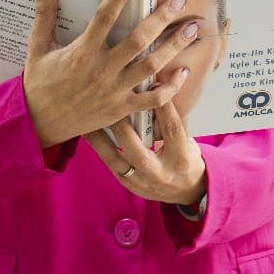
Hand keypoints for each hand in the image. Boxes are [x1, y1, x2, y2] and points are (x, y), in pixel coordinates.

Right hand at [23, 0, 200, 148]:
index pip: (104, 16)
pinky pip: (152, 100)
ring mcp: (113, 91)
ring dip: (174, 47)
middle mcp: (100, 70)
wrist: (39, 124)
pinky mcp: (120, 110)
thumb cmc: (40, 83)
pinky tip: (183, 71)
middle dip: (162, 17)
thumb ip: (44, 13)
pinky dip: (170, 88)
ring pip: (151, 66)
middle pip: (138, 40)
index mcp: (81, 51)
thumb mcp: (38, 47)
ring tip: (193, 28)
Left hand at [85, 89, 206, 205]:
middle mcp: (162, 174)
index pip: (172, 130)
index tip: (154, 83)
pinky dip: (98, 146)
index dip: (163, 107)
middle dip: (123, 126)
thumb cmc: (185, 157)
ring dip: (100, 139)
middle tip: (110, 102)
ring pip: (117, 161)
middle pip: (139, 151)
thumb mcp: (187, 140)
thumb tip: (156, 90)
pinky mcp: (128, 184)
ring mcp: (143, 182)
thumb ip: (170, 121)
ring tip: (87, 120)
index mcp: (182, 159)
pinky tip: (86, 132)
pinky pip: (109, 164)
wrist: (185, 190)